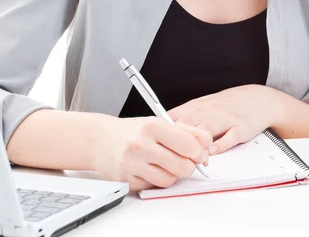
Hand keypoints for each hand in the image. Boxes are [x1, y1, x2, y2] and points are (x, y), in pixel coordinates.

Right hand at [91, 116, 211, 191]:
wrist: (100, 139)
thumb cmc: (134, 131)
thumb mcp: (158, 123)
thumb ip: (186, 132)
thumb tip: (207, 147)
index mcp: (153, 126)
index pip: (189, 144)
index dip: (198, 151)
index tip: (197, 151)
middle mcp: (142, 144)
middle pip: (183, 166)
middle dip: (188, 165)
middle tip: (184, 160)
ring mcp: (133, 164)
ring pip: (170, 179)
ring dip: (173, 174)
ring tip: (166, 163)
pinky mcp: (127, 180)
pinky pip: (154, 186)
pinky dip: (157, 179)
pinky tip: (150, 168)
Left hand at [168, 84, 280, 154]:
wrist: (256, 99)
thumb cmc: (225, 106)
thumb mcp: (201, 106)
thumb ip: (184, 118)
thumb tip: (162, 132)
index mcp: (196, 107)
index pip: (174, 117)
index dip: (163, 132)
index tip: (156, 144)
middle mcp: (208, 111)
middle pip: (187, 125)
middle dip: (177, 142)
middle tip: (171, 158)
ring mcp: (225, 119)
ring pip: (206, 131)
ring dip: (197, 147)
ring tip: (191, 161)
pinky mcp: (240, 127)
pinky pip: (229, 137)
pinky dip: (220, 145)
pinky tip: (212, 153)